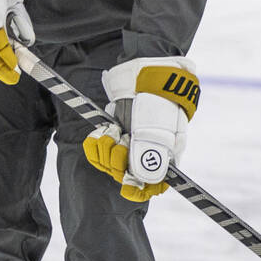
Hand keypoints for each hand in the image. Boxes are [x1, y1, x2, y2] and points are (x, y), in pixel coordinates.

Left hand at [82, 57, 199, 201]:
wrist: (149, 71)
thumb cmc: (159, 99)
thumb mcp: (161, 130)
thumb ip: (152, 158)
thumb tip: (144, 182)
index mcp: (165, 157)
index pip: (151, 187)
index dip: (138, 190)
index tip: (127, 185)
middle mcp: (146, 153)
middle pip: (124, 176)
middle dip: (117, 162)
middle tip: (121, 141)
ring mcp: (128, 143)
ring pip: (108, 164)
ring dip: (105, 150)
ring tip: (112, 131)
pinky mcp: (113, 132)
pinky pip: (97, 151)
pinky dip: (95, 144)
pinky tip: (101, 132)